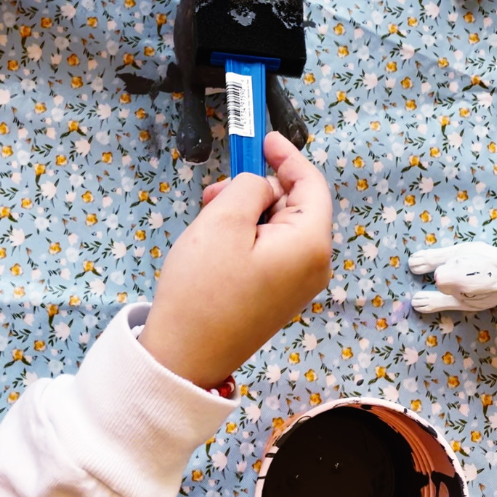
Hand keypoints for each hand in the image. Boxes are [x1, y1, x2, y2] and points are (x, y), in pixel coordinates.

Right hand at [139, 133, 332, 388]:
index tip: (264, 139)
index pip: (312, 185)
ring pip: (278, 227)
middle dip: (258, 188)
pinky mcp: (277, 297)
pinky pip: (270, 250)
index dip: (288, 156)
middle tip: (216, 189)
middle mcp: (313, 266)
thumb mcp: (223, 221)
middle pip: (295, 206)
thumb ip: (249, 187)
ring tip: (208, 216)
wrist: (184, 357)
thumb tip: (261, 186)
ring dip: (246, 211)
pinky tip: (216, 239)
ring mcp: (296, 285)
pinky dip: (246, 234)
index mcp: (310, 244)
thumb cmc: (203, 291)